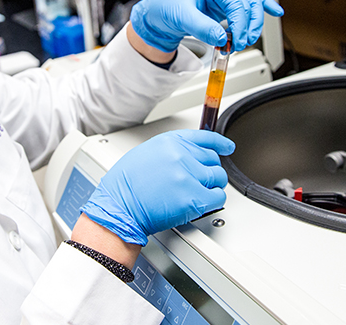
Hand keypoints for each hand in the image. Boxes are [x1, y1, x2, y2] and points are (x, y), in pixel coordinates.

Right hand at [80, 129, 232, 245]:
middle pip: (213, 159)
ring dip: (212, 185)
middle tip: (198, 180)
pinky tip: (202, 202)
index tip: (227, 147)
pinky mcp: (193, 198)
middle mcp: (181, 155)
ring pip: (218, 178)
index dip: (219, 143)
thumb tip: (189, 155)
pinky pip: (218, 197)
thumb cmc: (126, 186)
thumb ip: (171, 152)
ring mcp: (188, 176)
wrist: (119, 207)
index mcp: (170, 142)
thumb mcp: (147, 154)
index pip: (204, 137)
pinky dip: (214, 200)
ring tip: (197, 192)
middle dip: (209, 170)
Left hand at [130, 0, 283, 52]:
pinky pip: (247, 8)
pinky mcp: (224, 9)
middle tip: (241, 44)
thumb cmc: (164, 6)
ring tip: (245, 41)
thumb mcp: (181, 16)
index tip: (236, 41)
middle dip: (248, 26)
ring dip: (253, 25)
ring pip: (251, 8)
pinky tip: (275, 12)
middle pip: (249, 4)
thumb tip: (222, 38)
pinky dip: (262, 10)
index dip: (240, 23)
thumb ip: (202, 27)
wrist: (156, 15)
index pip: (236, 1)